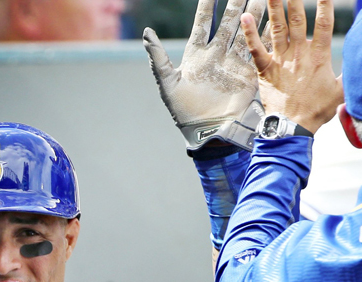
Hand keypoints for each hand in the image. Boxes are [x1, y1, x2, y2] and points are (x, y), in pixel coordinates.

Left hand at [144, 0, 266, 149]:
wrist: (207, 131)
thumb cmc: (183, 110)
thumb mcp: (167, 83)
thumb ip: (158, 58)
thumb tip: (146, 32)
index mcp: (196, 55)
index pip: (203, 23)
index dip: (207, 5)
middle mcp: (216, 55)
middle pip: (228, 22)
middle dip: (236, 2)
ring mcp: (233, 62)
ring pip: (245, 31)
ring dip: (254, 13)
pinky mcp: (248, 72)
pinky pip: (258, 49)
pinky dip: (265, 34)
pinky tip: (273, 19)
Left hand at [241, 0, 342, 132]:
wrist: (293, 125)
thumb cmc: (317, 110)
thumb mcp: (340, 90)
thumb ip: (349, 73)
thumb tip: (358, 65)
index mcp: (319, 56)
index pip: (324, 23)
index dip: (326, 4)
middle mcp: (299, 53)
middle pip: (298, 19)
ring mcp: (280, 60)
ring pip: (277, 27)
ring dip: (274, 7)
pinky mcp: (265, 69)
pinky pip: (255, 48)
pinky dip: (249, 33)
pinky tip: (245, 17)